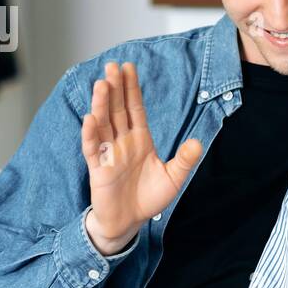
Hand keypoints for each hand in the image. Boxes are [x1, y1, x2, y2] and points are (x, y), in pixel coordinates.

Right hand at [81, 61, 201, 254]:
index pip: (135, 109)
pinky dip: (91, 134)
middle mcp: (123, 142)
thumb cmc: (148, 198)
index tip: (129, 68)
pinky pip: (93, 148)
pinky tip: (90, 118)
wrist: (129, 222)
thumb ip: (184, 160)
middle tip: (112, 66)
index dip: (132, 89)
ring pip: (103, 124)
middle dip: (115, 88)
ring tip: (101, 84)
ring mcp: (109, 153)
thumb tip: (197, 142)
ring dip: (101, 104)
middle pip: (117, 110)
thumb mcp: (173, 178)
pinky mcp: (98, 168)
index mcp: (140, 140)